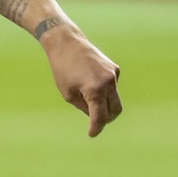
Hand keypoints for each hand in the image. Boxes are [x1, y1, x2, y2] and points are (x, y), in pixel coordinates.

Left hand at [40, 23, 122, 137]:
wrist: (66, 42)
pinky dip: (105, 91)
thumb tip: (96, 115)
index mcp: (95, 90)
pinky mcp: (114, 68)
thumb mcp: (68, 93)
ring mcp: (113, 75)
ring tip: (87, 97)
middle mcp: (108, 82)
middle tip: (96, 122)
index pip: (100, 117)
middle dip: (107, 119)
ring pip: (115, 99)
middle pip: (115, 110)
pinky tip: (90, 82)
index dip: (96, 128)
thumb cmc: (62, 69)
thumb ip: (84, 107)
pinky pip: (112, 87)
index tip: (92, 134)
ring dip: (105, 104)